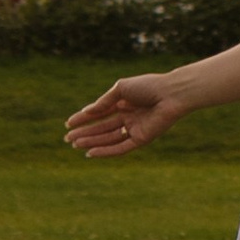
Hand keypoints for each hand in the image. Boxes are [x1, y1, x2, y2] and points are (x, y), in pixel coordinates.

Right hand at [64, 73, 187, 157]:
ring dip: (91, 142)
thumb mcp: (122, 88)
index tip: (68, 123)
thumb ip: (104, 102)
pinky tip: (91, 152)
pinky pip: (120, 148)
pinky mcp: (141, 139)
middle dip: (85, 133)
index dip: (84, 118)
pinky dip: (105, 151)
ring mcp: (134, 129)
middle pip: (102, 128)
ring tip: (75, 144)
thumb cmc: (148, 86)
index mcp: (124, 103)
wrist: (171, 94)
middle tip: (67, 138)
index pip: (100, 113)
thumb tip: (87, 112)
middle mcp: (128, 117)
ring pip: (108, 138)